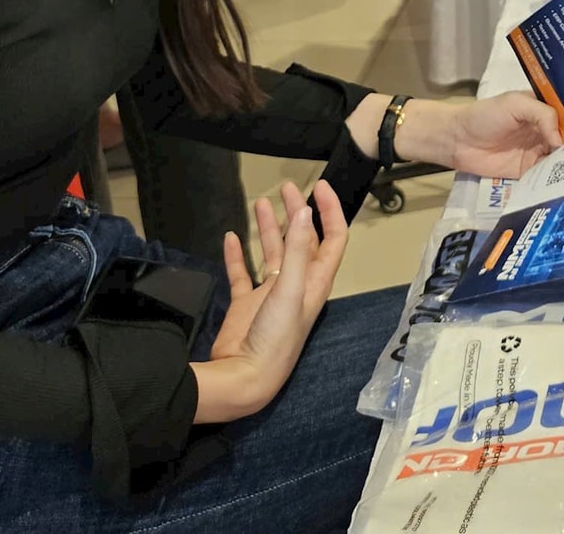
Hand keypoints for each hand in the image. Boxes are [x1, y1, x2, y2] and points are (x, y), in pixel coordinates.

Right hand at [199, 180, 347, 420]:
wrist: (244, 376)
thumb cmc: (275, 337)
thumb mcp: (289, 289)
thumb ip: (295, 250)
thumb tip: (305, 211)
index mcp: (315, 281)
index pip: (332, 238)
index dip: (330, 211)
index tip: (319, 186)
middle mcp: (296, 284)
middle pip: (301, 240)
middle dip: (296, 212)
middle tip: (287, 187)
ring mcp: (270, 294)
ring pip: (272, 253)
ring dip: (268, 228)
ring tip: (259, 202)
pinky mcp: (246, 304)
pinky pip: (242, 273)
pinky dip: (238, 255)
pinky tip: (231, 237)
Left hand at [393, 93, 562, 176]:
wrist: (457, 140)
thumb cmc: (485, 115)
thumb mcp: (515, 104)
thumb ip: (543, 115)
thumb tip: (562, 140)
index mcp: (543, 110)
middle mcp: (544, 130)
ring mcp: (537, 152)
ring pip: (561, 158)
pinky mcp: (528, 171)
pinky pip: (546, 176)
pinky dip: (556, 179)